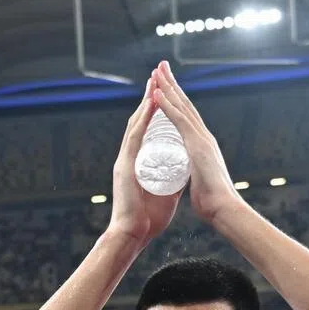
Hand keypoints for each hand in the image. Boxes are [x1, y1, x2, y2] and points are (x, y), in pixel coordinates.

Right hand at [107, 72, 183, 248]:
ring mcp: (125, 160)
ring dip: (146, 101)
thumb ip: (172, 182)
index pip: (146, 131)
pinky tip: (151, 103)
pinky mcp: (125, 166)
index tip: (163, 92)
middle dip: (149, 98)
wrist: (132, 234)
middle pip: (139, 121)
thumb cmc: (146, 219)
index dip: (155, 111)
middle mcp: (128, 157)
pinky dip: (143, 119)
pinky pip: (135, 137)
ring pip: (136, 123)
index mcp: (137, 163)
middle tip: (156, 75)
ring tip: (154, 80)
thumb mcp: (165, 195)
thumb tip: (183, 174)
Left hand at [150, 60, 244, 225]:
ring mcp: (201, 139)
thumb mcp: (200, 182)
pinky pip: (179, 121)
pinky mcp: (197, 145)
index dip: (174, 101)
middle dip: (171, 85)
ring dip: (168, 88)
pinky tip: (157, 93)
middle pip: (184, 105)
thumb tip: (190, 176)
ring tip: (156, 71)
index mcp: (201, 146)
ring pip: (181, 107)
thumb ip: (195, 175)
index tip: (164, 86)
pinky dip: (168, 106)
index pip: (185, 118)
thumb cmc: (212, 202)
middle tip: (160, 66)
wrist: (223, 209)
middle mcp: (202, 137)